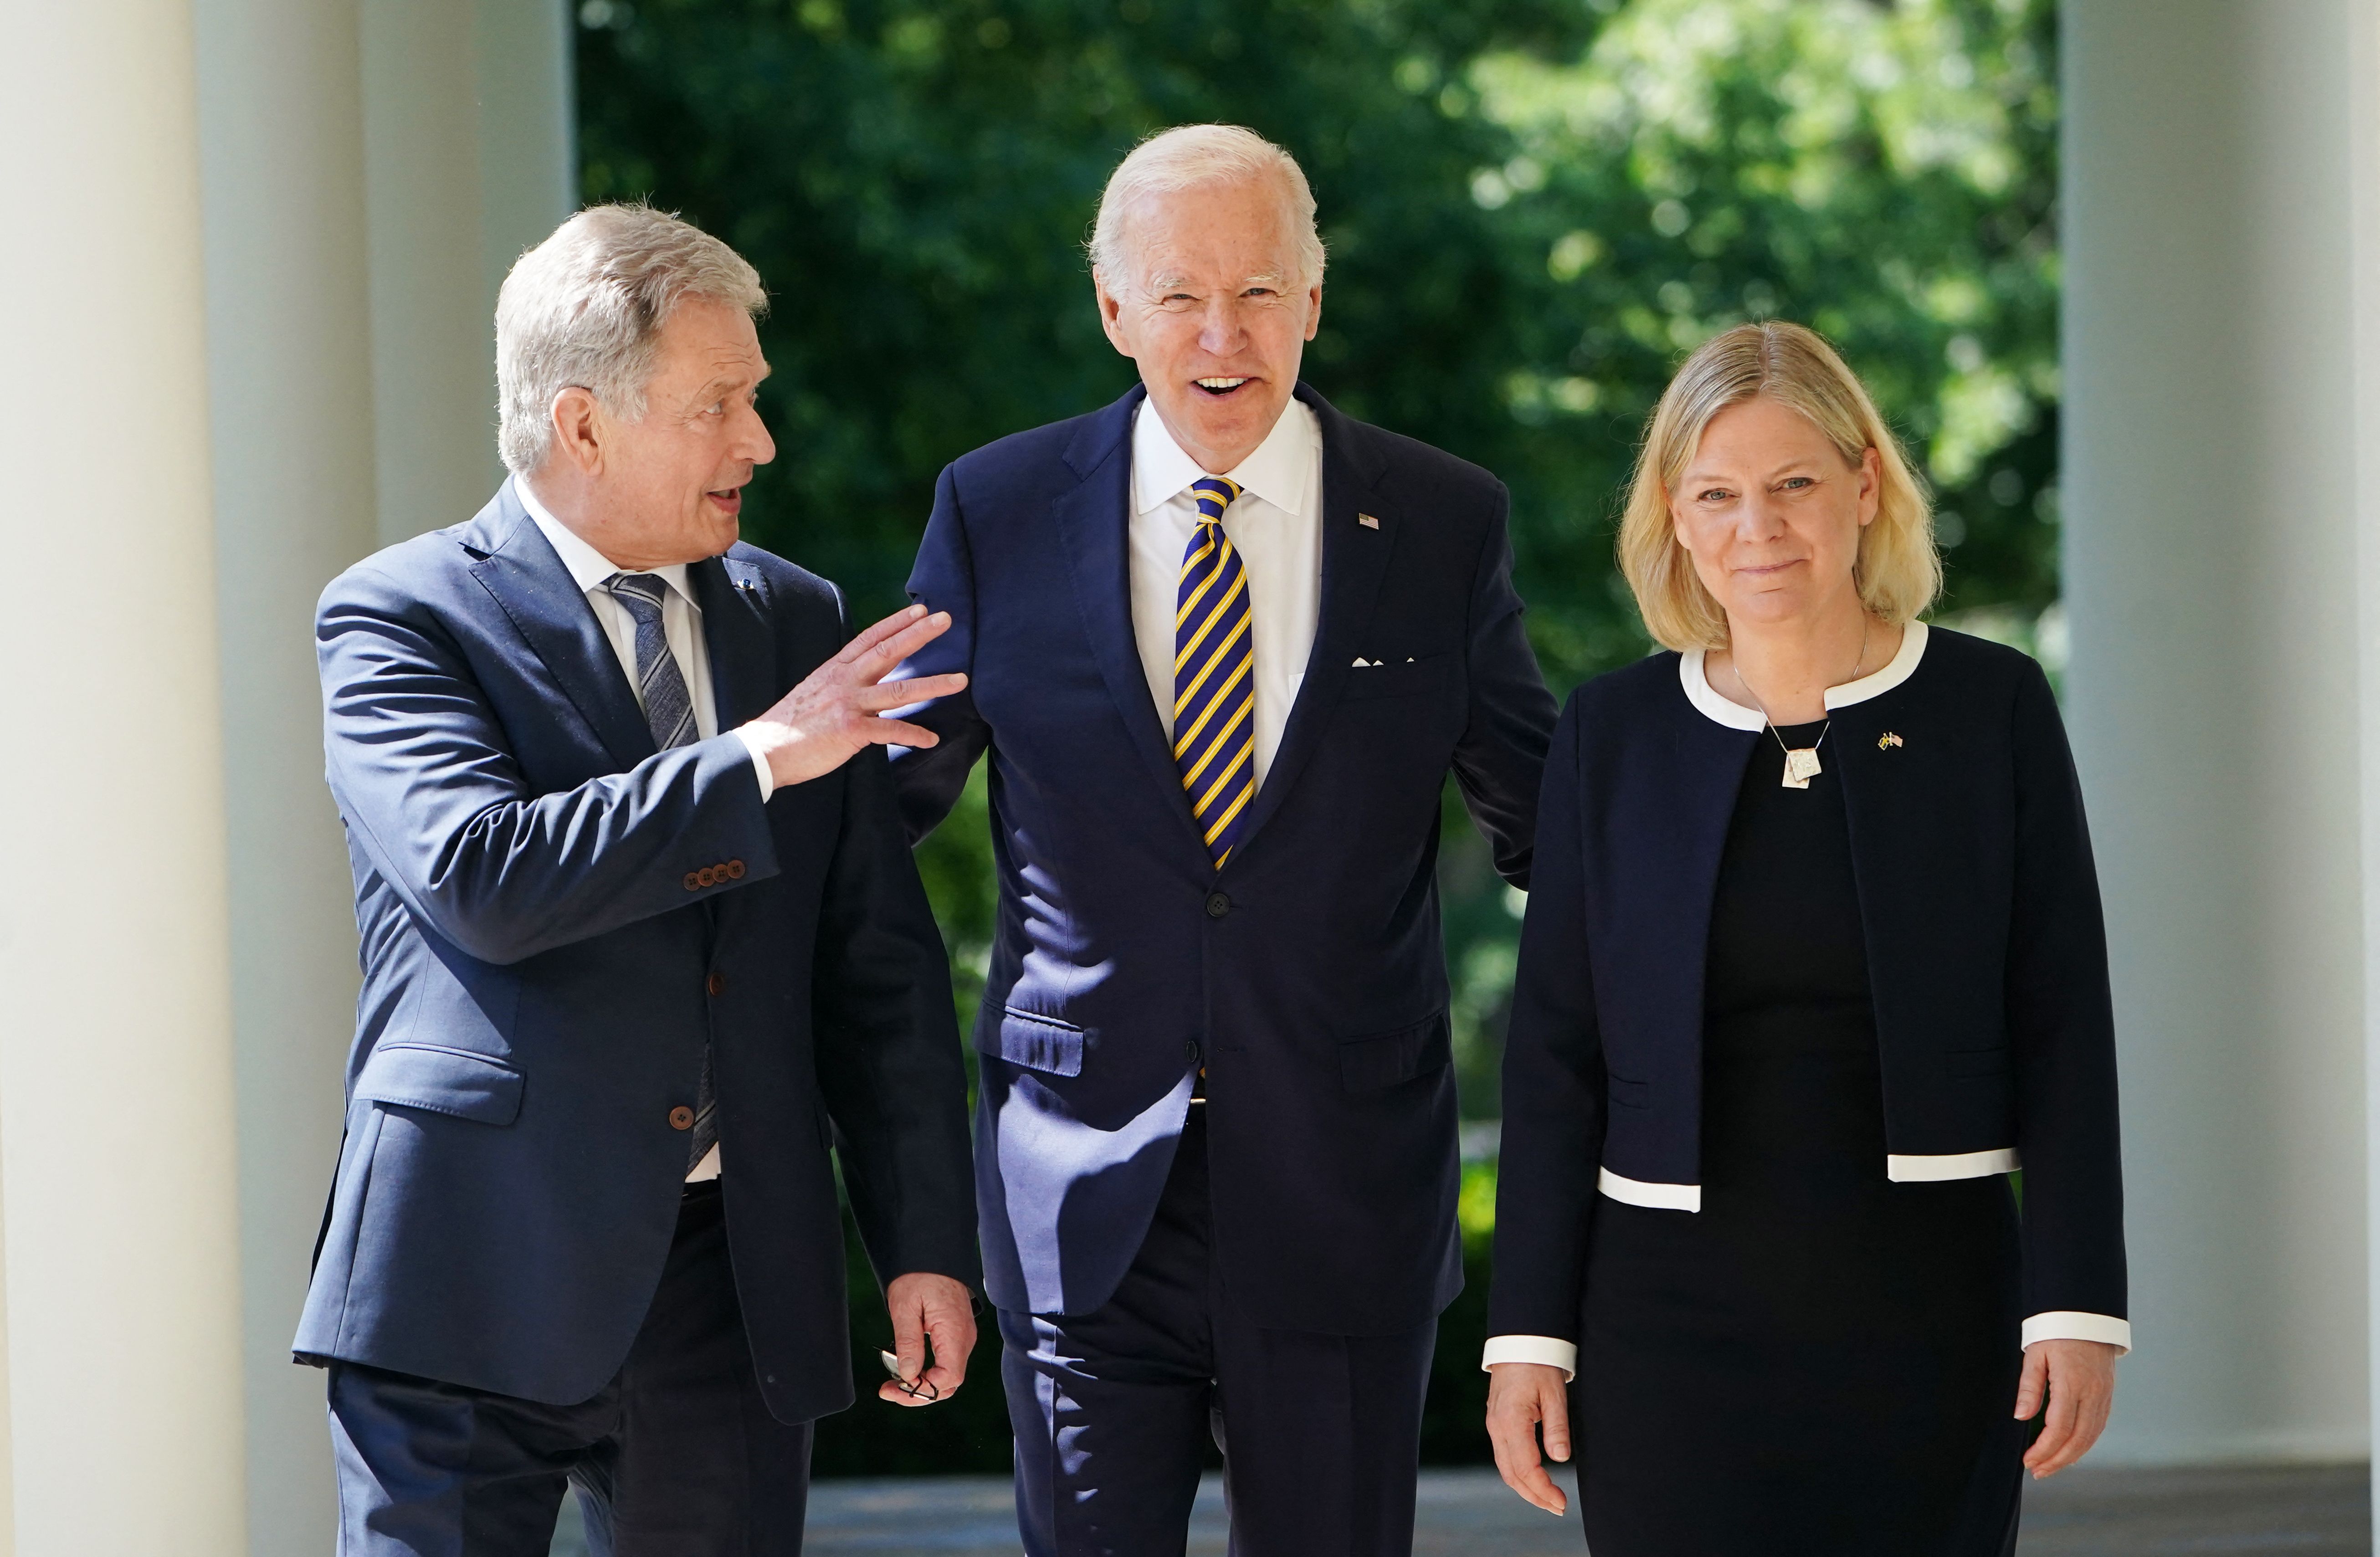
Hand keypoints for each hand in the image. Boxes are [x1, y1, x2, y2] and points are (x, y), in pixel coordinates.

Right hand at [739, 604, 966, 789]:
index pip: (871, 638)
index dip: (897, 622)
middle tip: (946, 619)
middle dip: (920, 634)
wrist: (766, 750)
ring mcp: (848, 703)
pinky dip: (914, 735)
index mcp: (836, 669)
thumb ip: (841, 683)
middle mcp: (844, 680)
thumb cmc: (791, 725)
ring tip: (960, 680)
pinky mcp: (850, 729)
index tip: (920, 610)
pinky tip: (931, 739)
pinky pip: (891, 730)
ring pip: (899, 690)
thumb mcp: (815, 691)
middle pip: (889, 650)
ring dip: (933, 684)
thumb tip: (863, 682)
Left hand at [878, 1272, 975, 1407]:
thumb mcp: (905, 1307)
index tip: (895, 1387)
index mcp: (954, 1333)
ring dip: (922, 1384)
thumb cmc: (919, 1275)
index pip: (948, 1379)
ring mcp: (962, 1337)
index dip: (921, 1390)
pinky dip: (928, 1372)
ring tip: (895, 1382)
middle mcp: (964, 1339)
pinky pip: (947, 1362)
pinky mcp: (956, 1334)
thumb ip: (909, 1342)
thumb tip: (908, 1374)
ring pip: (948, 1375)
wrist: (933, 1253)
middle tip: (890, 1390)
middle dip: (920, 1393)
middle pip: (949, 1383)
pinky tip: (909, 1368)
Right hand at [1486, 1362, 1571, 1515]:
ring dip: (1526, 1488)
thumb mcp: (1555, 1393)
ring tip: (1548, 1499)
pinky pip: (1504, 1457)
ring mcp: (1494, 1426)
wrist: (1518, 1342)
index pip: (1526, 1468)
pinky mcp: (1496, 1423)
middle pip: (1511, 1475)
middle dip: (1534, 1496)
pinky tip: (1533, 1479)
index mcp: (1511, 1421)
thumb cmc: (1538, 1364)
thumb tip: (1560, 1459)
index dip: (1543, 1489)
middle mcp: (1497, 1427)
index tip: (1562, 1502)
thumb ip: (1557, 1427)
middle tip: (1559, 1507)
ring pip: (1506, 1468)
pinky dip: (1518, 1474)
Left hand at [2015, 1338, 2118, 1477]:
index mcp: (2072, 1384)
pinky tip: (2071, 1451)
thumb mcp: (2035, 1354)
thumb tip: (2021, 1417)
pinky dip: (2084, 1443)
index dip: (2044, 1449)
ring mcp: (2104, 1396)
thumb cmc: (2055, 1333)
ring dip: (2071, 1456)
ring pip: (2091, 1437)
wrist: (2086, 1317)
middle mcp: (2093, 1394)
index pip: (2059, 1428)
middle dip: (2057, 1460)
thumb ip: (2029, 1387)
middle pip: (2078, 1439)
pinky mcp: (2108, 1396)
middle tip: (2038, 1471)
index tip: (2028, 1460)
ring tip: (2050, 1467)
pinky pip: (2098, 1427)